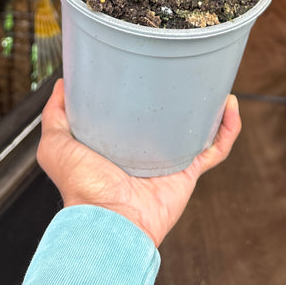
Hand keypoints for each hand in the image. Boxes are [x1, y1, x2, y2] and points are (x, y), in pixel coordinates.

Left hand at [36, 79, 241, 246]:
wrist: (108, 219)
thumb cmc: (81, 188)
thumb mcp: (56, 145)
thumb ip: (55, 115)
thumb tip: (62, 85)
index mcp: (118, 142)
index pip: (134, 112)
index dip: (143, 90)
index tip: (150, 64)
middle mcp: (146, 150)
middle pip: (170, 117)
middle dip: (181, 95)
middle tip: (187, 69)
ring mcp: (170, 160)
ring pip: (198, 129)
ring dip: (210, 107)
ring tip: (215, 82)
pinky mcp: (189, 171)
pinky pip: (216, 149)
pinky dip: (228, 129)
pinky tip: (230, 106)